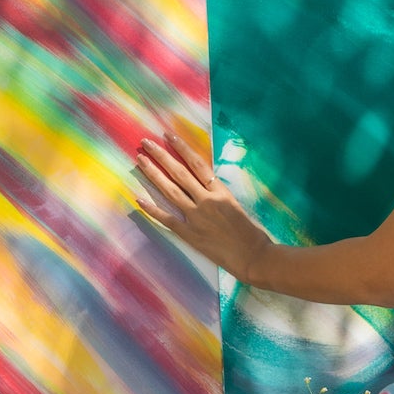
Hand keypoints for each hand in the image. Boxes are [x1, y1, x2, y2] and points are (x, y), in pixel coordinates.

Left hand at [133, 127, 270, 282]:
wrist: (254, 257)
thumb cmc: (252, 233)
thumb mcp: (237, 205)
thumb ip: (219, 194)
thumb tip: (204, 184)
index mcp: (221, 191)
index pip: (198, 164)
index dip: (182, 148)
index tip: (169, 136)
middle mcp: (207, 200)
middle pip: (180, 173)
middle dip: (161, 156)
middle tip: (146, 142)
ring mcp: (196, 217)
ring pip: (170, 191)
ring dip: (153, 174)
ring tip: (140, 160)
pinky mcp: (190, 234)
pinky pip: (167, 219)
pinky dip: (152, 209)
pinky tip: (139, 198)